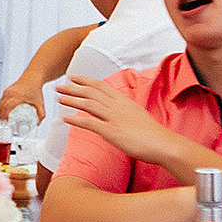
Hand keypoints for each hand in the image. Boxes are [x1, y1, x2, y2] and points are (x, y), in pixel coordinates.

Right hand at [0, 80, 44, 120]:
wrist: (33, 78)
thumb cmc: (35, 89)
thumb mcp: (40, 103)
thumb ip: (41, 115)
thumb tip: (37, 124)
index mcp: (18, 96)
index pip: (7, 107)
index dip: (5, 116)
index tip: (7, 122)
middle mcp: (11, 93)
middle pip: (1, 107)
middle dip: (1, 116)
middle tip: (5, 123)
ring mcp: (7, 91)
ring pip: (0, 103)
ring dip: (0, 112)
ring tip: (3, 119)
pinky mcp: (6, 91)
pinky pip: (1, 100)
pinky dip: (1, 107)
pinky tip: (3, 112)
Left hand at [55, 76, 180, 164]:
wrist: (163, 144)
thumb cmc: (153, 134)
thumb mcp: (138, 117)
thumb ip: (125, 113)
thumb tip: (116, 115)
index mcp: (124, 102)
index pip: (102, 87)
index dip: (86, 81)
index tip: (73, 77)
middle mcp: (118, 107)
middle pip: (92, 93)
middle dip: (73, 88)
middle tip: (59, 85)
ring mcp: (115, 118)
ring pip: (89, 105)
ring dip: (71, 100)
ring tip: (58, 98)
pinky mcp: (112, 132)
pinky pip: (90, 124)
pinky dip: (75, 120)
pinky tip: (64, 118)